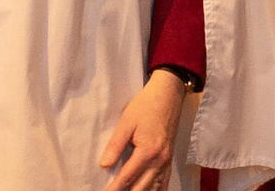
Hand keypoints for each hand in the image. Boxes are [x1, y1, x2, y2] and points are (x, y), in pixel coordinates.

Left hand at [99, 69, 186, 190]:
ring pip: (155, 189)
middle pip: (141, 188)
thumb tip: (104, 165)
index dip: (114, 189)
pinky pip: (165, 182)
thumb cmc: (146, 105)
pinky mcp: (170, 158)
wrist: (168, 93)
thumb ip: (115, 145)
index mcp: (147, 151)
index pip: (127, 177)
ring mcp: (167, 161)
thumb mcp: (126, 122)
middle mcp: (159, 160)